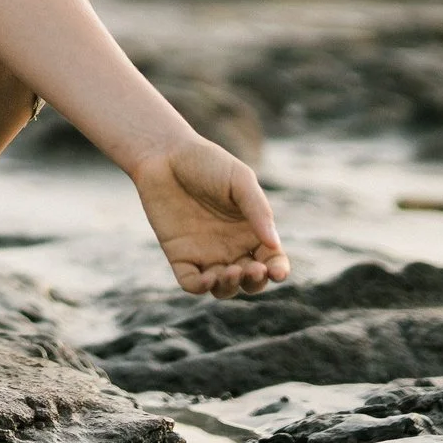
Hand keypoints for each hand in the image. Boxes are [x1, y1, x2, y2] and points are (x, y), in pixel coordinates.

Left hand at [124, 135, 289, 297]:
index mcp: (252, 231)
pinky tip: (208, 277)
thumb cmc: (207, 163)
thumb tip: (274, 244)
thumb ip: (258, 210)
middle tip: (251, 269)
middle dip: (255, 282)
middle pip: (250, 280)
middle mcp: (232, 247)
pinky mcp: (179, 255)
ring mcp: (205, 253)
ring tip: (229, 272)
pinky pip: (192, 282)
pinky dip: (201, 287)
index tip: (277, 271)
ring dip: (230, 287)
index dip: (278, 270)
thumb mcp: (239, 180)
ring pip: (223, 287)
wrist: (164, 155)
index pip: (272, 260)